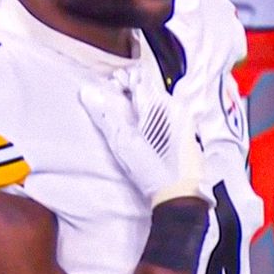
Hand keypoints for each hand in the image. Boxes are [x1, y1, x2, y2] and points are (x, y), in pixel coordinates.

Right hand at [80, 69, 209, 207]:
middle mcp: (178, 106)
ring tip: (123, 120)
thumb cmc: (153, 169)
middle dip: (128, 93)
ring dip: (138, 105)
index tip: (107, 90)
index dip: (120, 80)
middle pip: (148, 88)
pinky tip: (140, 131)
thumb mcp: (125, 142)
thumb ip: (106, 114)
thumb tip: (88, 90)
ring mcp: (184, 119)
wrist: (181, 196)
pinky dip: (150, 116)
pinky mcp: (186, 132)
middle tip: (111, 106)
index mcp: (164, 104)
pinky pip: (165, 114)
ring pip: (156, 102)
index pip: (139, 78)